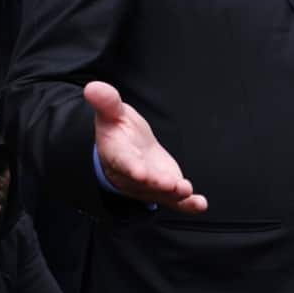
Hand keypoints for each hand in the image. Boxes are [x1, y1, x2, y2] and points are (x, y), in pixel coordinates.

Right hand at [85, 81, 207, 212]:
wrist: (126, 149)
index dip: (132, 168)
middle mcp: (133, 175)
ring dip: (174, 194)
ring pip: (160, 193)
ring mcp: (149, 185)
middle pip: (144, 182)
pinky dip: (188, 205)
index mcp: (118, 155)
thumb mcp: (112, 113)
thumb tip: (93, 87)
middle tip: (171, 184)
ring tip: (186, 191)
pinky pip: (175, 201)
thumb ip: (107, 102)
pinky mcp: (164, 190)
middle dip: (157, 183)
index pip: (124, 162)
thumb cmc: (118, 131)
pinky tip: (200, 205)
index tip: (140, 172)